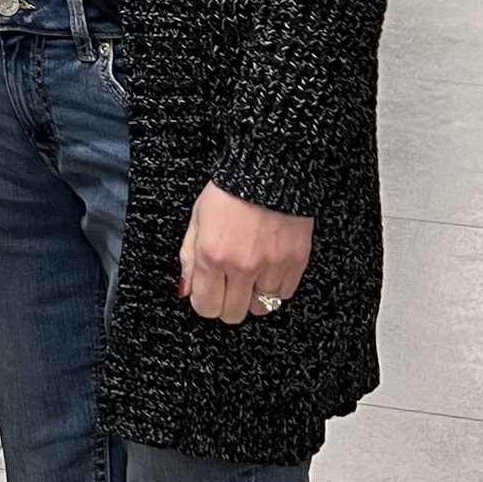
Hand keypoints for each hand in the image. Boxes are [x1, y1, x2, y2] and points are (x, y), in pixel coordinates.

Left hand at [178, 185, 313, 325]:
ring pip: (261, 307)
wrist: (270, 168)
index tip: (208, 293)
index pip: (206, 306)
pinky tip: (269, 268)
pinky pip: (285, 293)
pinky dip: (276, 287)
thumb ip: (189, 258)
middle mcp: (241, 265)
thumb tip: (187, 290)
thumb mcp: (197, 219)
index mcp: (212, 254)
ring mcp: (271, 265)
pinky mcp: (296, 261)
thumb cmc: (231, 189)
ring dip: (254, 296)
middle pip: (233, 313)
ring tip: (251, 274)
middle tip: (229, 285)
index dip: (205, 303)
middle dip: (227, 303)